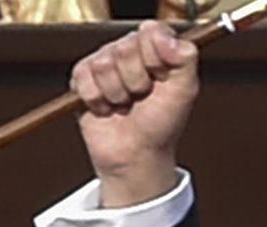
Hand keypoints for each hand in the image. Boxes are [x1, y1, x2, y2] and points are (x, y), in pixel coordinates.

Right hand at [71, 20, 198, 207]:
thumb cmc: (161, 123)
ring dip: (118, 93)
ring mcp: (104, 61)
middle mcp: (128, 49)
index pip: (150, 31)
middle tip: (142, 96)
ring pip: (104, 63)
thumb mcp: (185, 90)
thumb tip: (164, 36)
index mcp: (155, 47)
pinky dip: (98, 100)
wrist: (137, 154)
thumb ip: (185, 57)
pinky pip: (84, 77)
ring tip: (125, 104)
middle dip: (137, 81)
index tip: (162, 79)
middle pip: (126, 47)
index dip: (156, 59)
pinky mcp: (82, 77)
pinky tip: (107, 108)